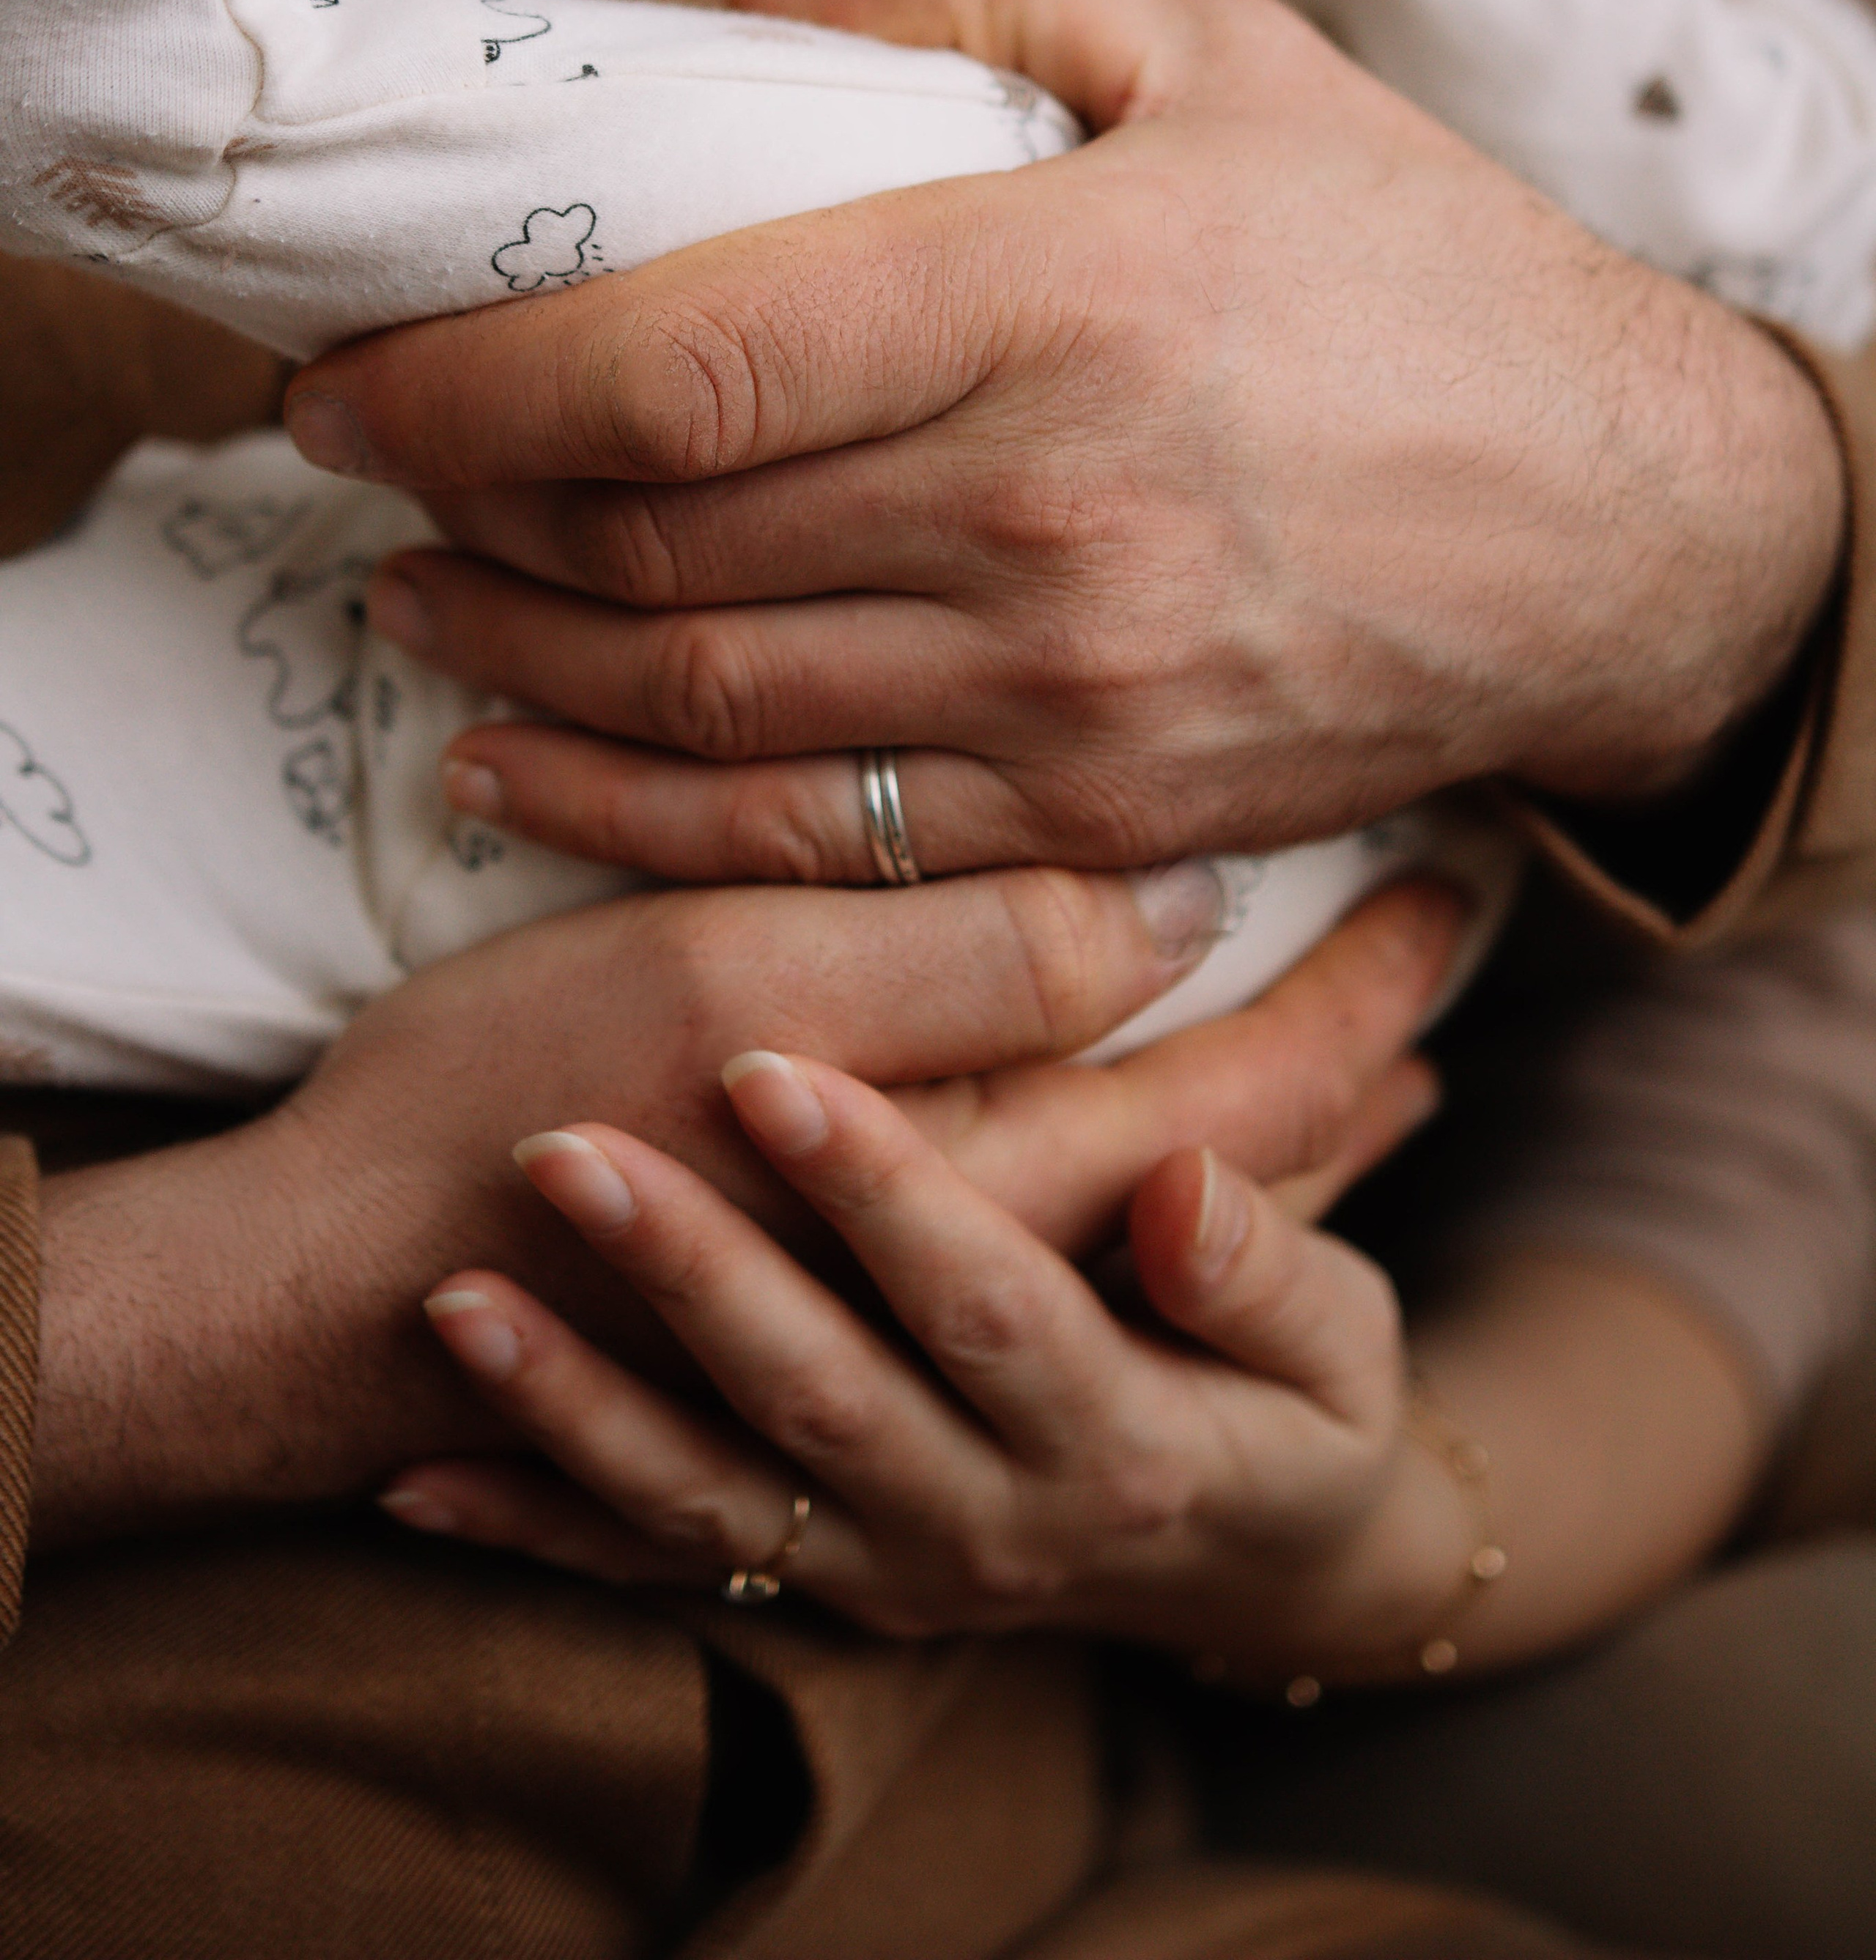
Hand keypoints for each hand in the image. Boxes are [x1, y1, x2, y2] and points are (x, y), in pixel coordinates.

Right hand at [33, 867, 1457, 1544]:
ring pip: (1152, 1239)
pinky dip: (1149, 1250)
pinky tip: (1187, 1198)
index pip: (1233, 1086)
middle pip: (1220, 1166)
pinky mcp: (846, 1344)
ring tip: (1380, 1086)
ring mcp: (917, 1325)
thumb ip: (963, 963)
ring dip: (1271, 1162)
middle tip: (1447, 963)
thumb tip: (1166, 915)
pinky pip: (1064, 1292)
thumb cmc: (499, 1109)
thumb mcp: (727, 989)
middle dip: (1348, 1064)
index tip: (1455, 893)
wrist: (317, 1301)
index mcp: (973, 1172)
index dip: (1355, 986)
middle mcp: (974, 1270)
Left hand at [287, 0, 1843, 878]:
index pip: (674, 360)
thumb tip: (737, 14)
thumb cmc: (1415, 269)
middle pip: (651, 538)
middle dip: (457, 505)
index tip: (350, 369)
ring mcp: (1069, 699)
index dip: (465, 378)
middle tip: (366, 464)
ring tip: (412, 597)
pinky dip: (634, 820)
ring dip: (511, 656)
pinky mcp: (1096, 824)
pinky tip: (520, 767)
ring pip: (698, 705)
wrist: (1627, 526)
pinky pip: (813, 848)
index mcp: (1056, 298)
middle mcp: (1044, 518)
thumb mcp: (1225, 55)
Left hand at [385, 1051, 1467, 1683]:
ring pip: (714, 1497)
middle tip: (567, 1148)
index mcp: (1118, 1444)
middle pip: (821, 1397)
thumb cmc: (1298, 1413)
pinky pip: (665, 1572)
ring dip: (578, 1405)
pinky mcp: (822, 1589)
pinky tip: (420, 1479)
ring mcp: (887, 1573)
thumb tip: (1184, 1187)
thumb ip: (1268, 1268)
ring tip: (461, 1301)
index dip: (882, 1189)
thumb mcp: (1340, 1342)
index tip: (774, 1069)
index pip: (982, 1302)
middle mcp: (984, 1527)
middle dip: (691, 1274)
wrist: (1257, 1578)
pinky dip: (542, 1528)